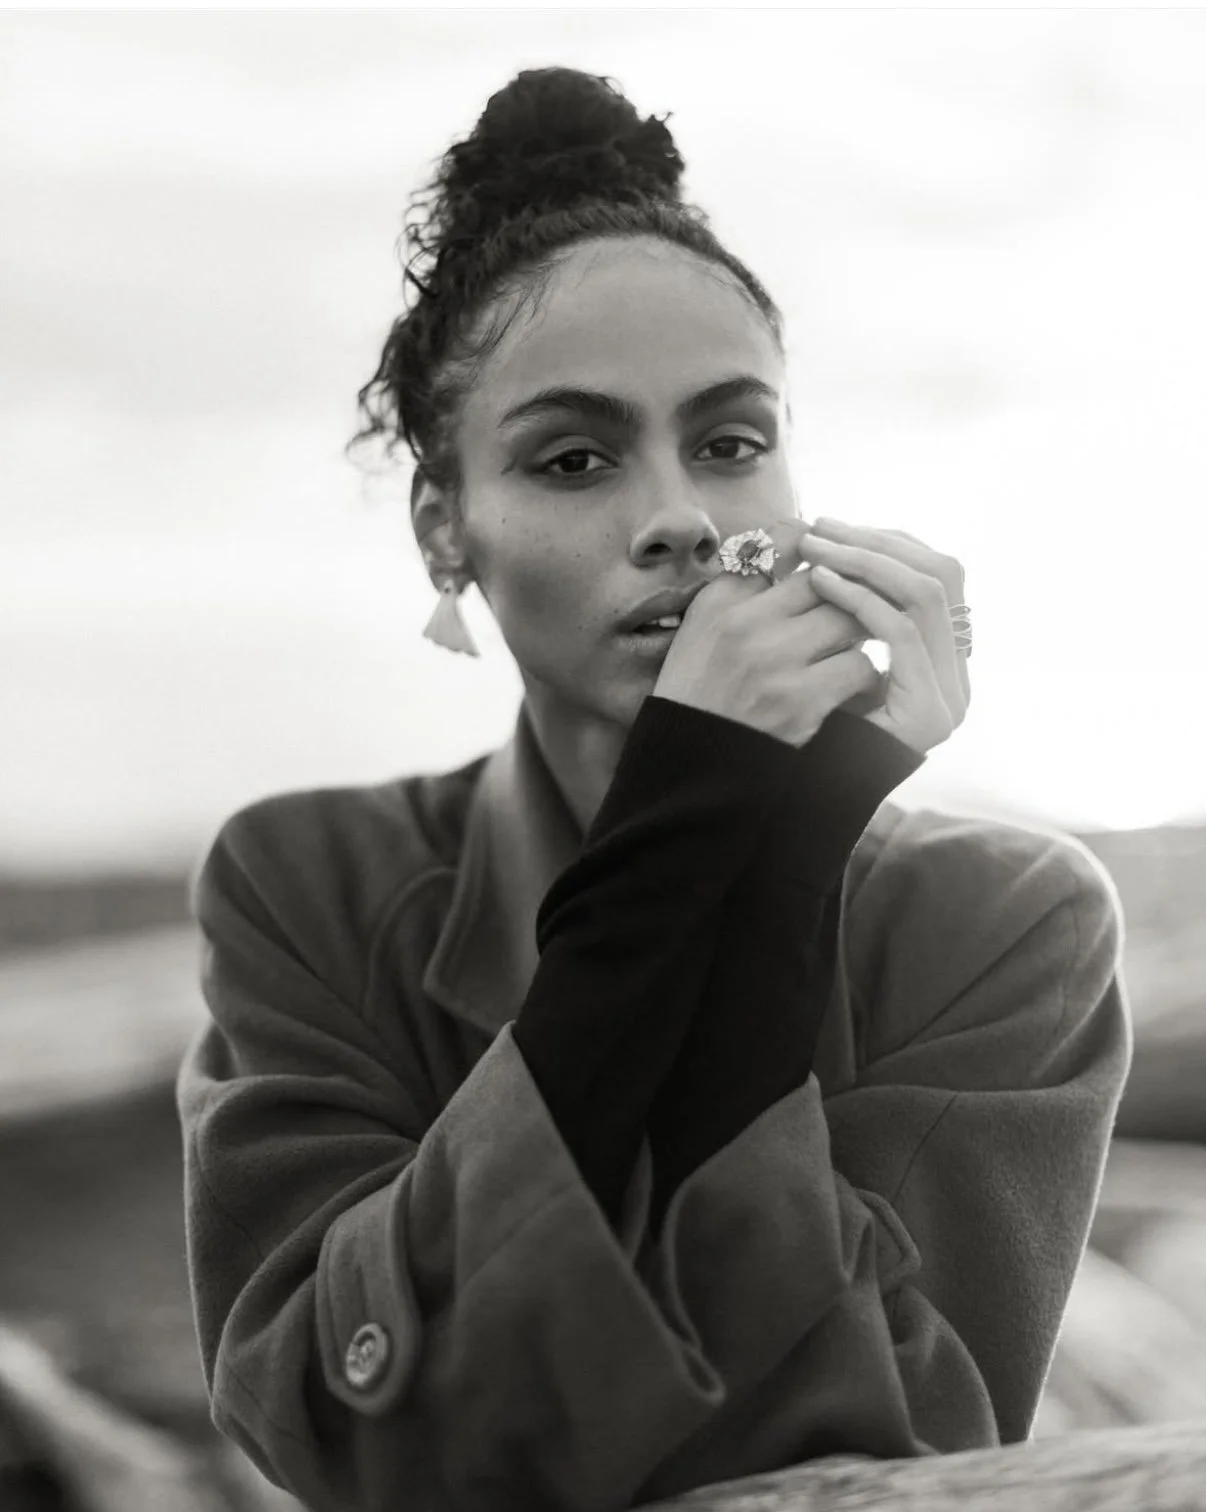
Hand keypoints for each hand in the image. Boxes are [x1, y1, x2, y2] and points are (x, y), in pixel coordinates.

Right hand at [653, 518, 880, 748]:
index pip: (782, 541)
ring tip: (853, 646)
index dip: (815, 544)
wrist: (689, 765)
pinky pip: (859, 668)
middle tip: (858, 609)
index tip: (828, 561)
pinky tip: (853, 686)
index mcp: (721, 601)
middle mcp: (745, 624)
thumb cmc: (700, 692)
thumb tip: (796, 542)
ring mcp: (775, 662)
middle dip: (849, 593)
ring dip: (861, 633)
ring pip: (852, 620)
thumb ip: (742, 586)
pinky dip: (864, 675)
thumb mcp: (703, 628)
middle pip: (827, 580)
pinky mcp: (800, 702)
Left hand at [798, 518, 969, 753]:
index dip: (890, 543)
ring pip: (925, 596)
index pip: (939, 575)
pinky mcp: (928, 713)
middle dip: (879, 543)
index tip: (838, 527)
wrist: (796, 793)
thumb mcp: (835, 654)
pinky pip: (901, 634)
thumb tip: (842, 543)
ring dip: (865, 562)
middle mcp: (959, 676)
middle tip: (823, 527)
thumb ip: (856, 611)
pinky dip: (860, 600)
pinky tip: (821, 583)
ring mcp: (950, 697)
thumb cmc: (806, 723)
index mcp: (946, 659)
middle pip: (943, 575)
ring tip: (815, 549)